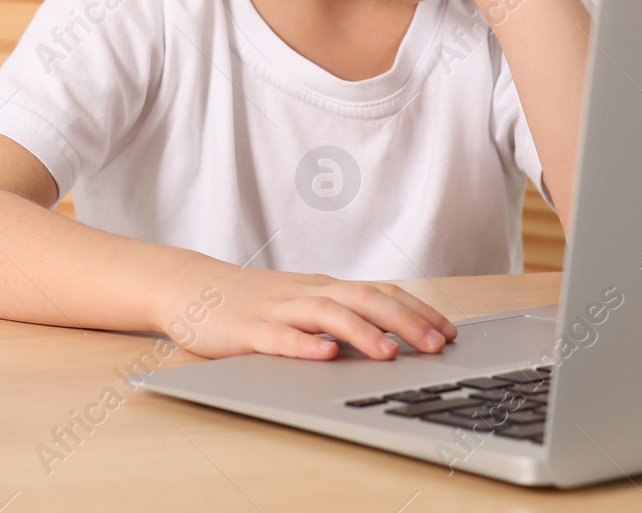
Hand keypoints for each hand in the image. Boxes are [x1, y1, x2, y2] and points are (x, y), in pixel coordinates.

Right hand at [158, 261, 458, 360]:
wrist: (192, 286)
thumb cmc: (253, 301)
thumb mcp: (302, 303)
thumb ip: (340, 315)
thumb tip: (394, 334)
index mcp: (323, 288)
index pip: (379, 292)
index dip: (417, 310)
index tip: (450, 332)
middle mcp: (307, 293)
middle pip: (363, 299)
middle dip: (404, 322)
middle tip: (438, 346)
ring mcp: (278, 309)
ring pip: (326, 315)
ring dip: (362, 333)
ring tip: (390, 354)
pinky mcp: (248, 330)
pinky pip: (280, 337)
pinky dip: (305, 345)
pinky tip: (325, 355)